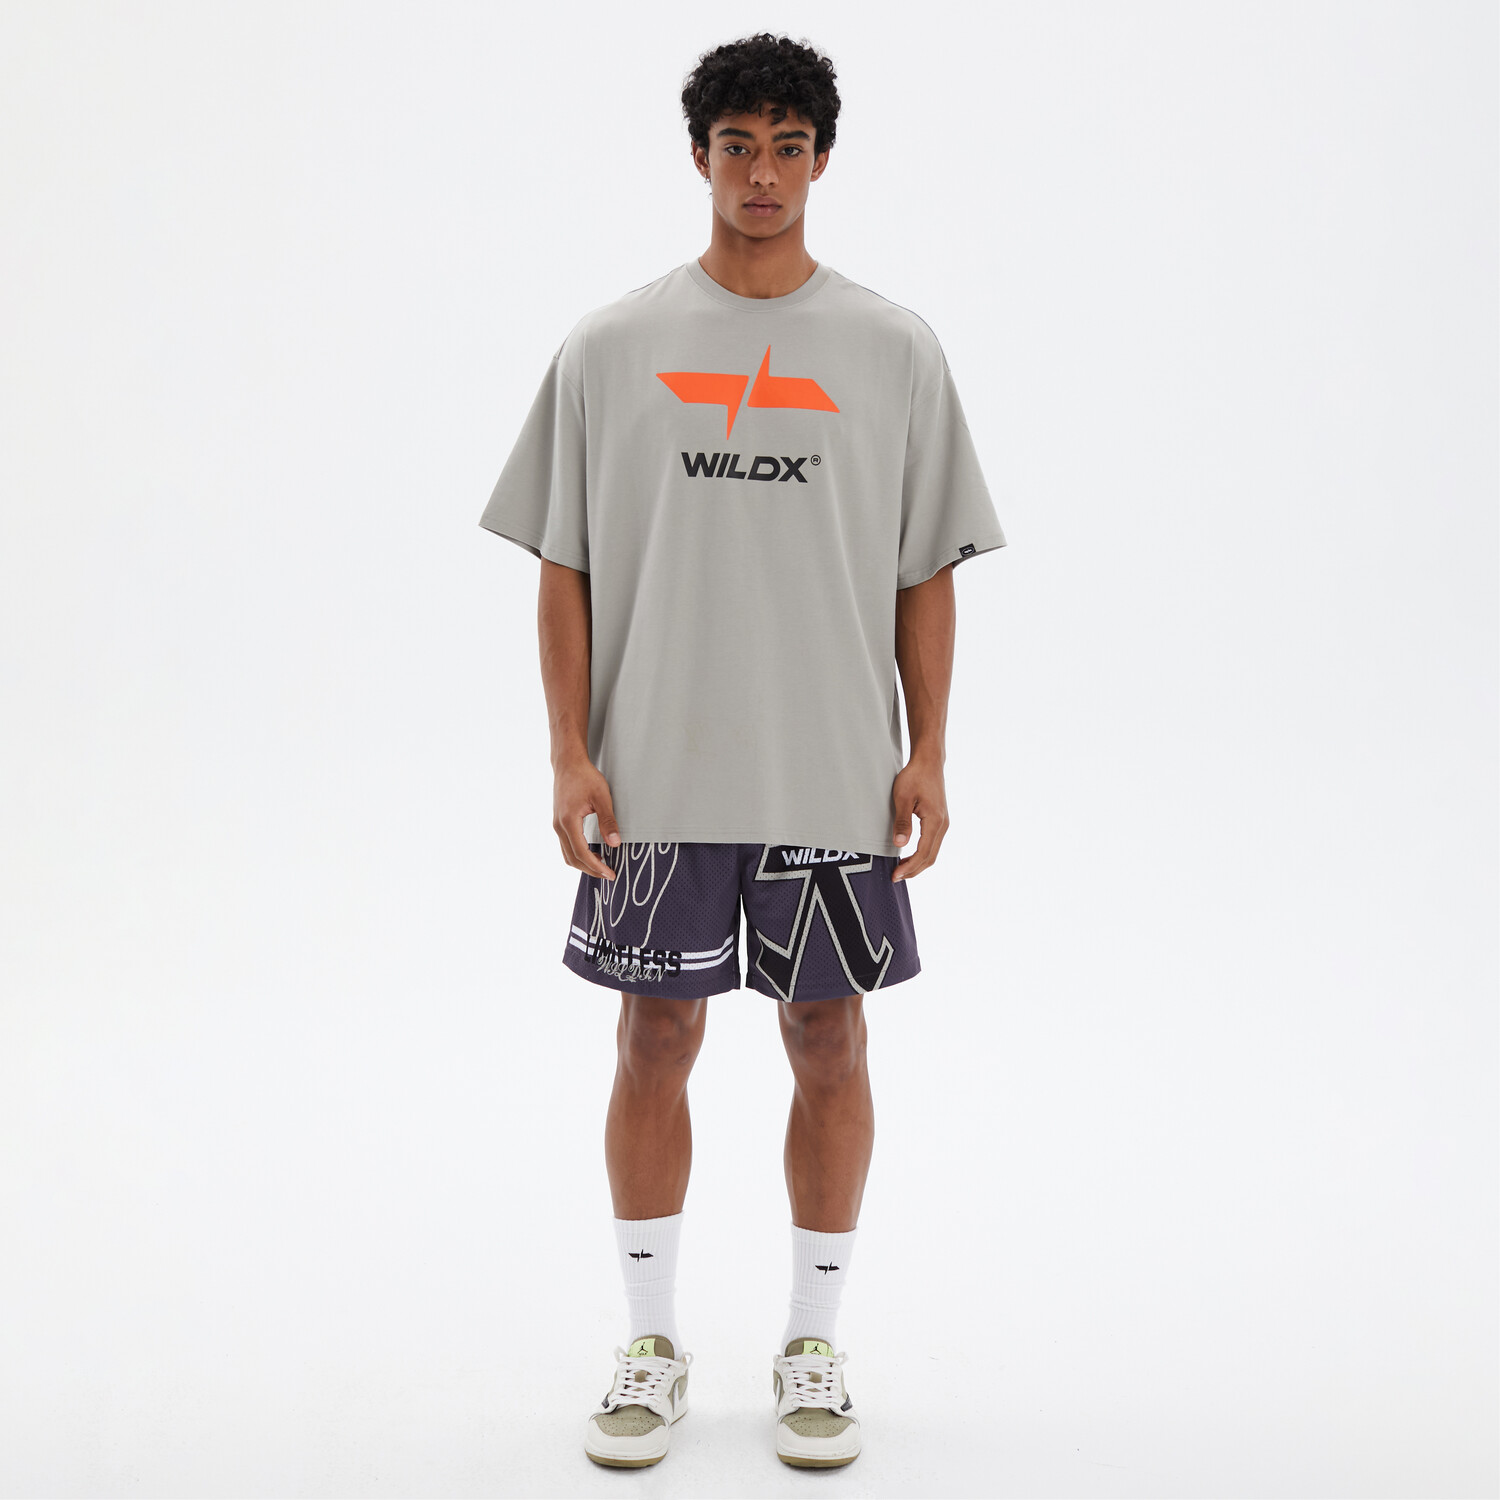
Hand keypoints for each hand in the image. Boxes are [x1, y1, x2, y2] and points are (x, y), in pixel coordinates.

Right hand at [553, 753, 621, 879]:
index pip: (582, 853)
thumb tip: (615, 844)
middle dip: (590, 870)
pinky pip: (566, 846)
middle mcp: (559, 826)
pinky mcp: (558, 822)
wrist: (568, 764)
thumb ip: (608, 821)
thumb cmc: (585, 777)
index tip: (610, 874)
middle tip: (608, 875)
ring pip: (567, 854)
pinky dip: (577, 855)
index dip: (596, 867)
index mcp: (569, 821)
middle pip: (573, 858)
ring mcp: (557, 825)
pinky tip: (592, 853)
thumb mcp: (602, 797)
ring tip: (601, 866)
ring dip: (583, 864)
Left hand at [890, 753, 947, 880]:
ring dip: (918, 864)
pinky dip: (922, 854)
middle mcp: (943, 825)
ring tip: (901, 870)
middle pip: (930, 857)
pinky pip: (933, 843)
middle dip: (913, 870)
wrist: (929, 762)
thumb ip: (902, 822)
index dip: (909, 866)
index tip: (896, 875)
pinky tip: (909, 856)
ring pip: (933, 852)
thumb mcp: (902, 797)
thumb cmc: (914, 776)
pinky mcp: (940, 820)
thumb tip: (900, 844)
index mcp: (935, 821)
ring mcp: (943, 823)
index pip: (923, 852)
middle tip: (896, 877)